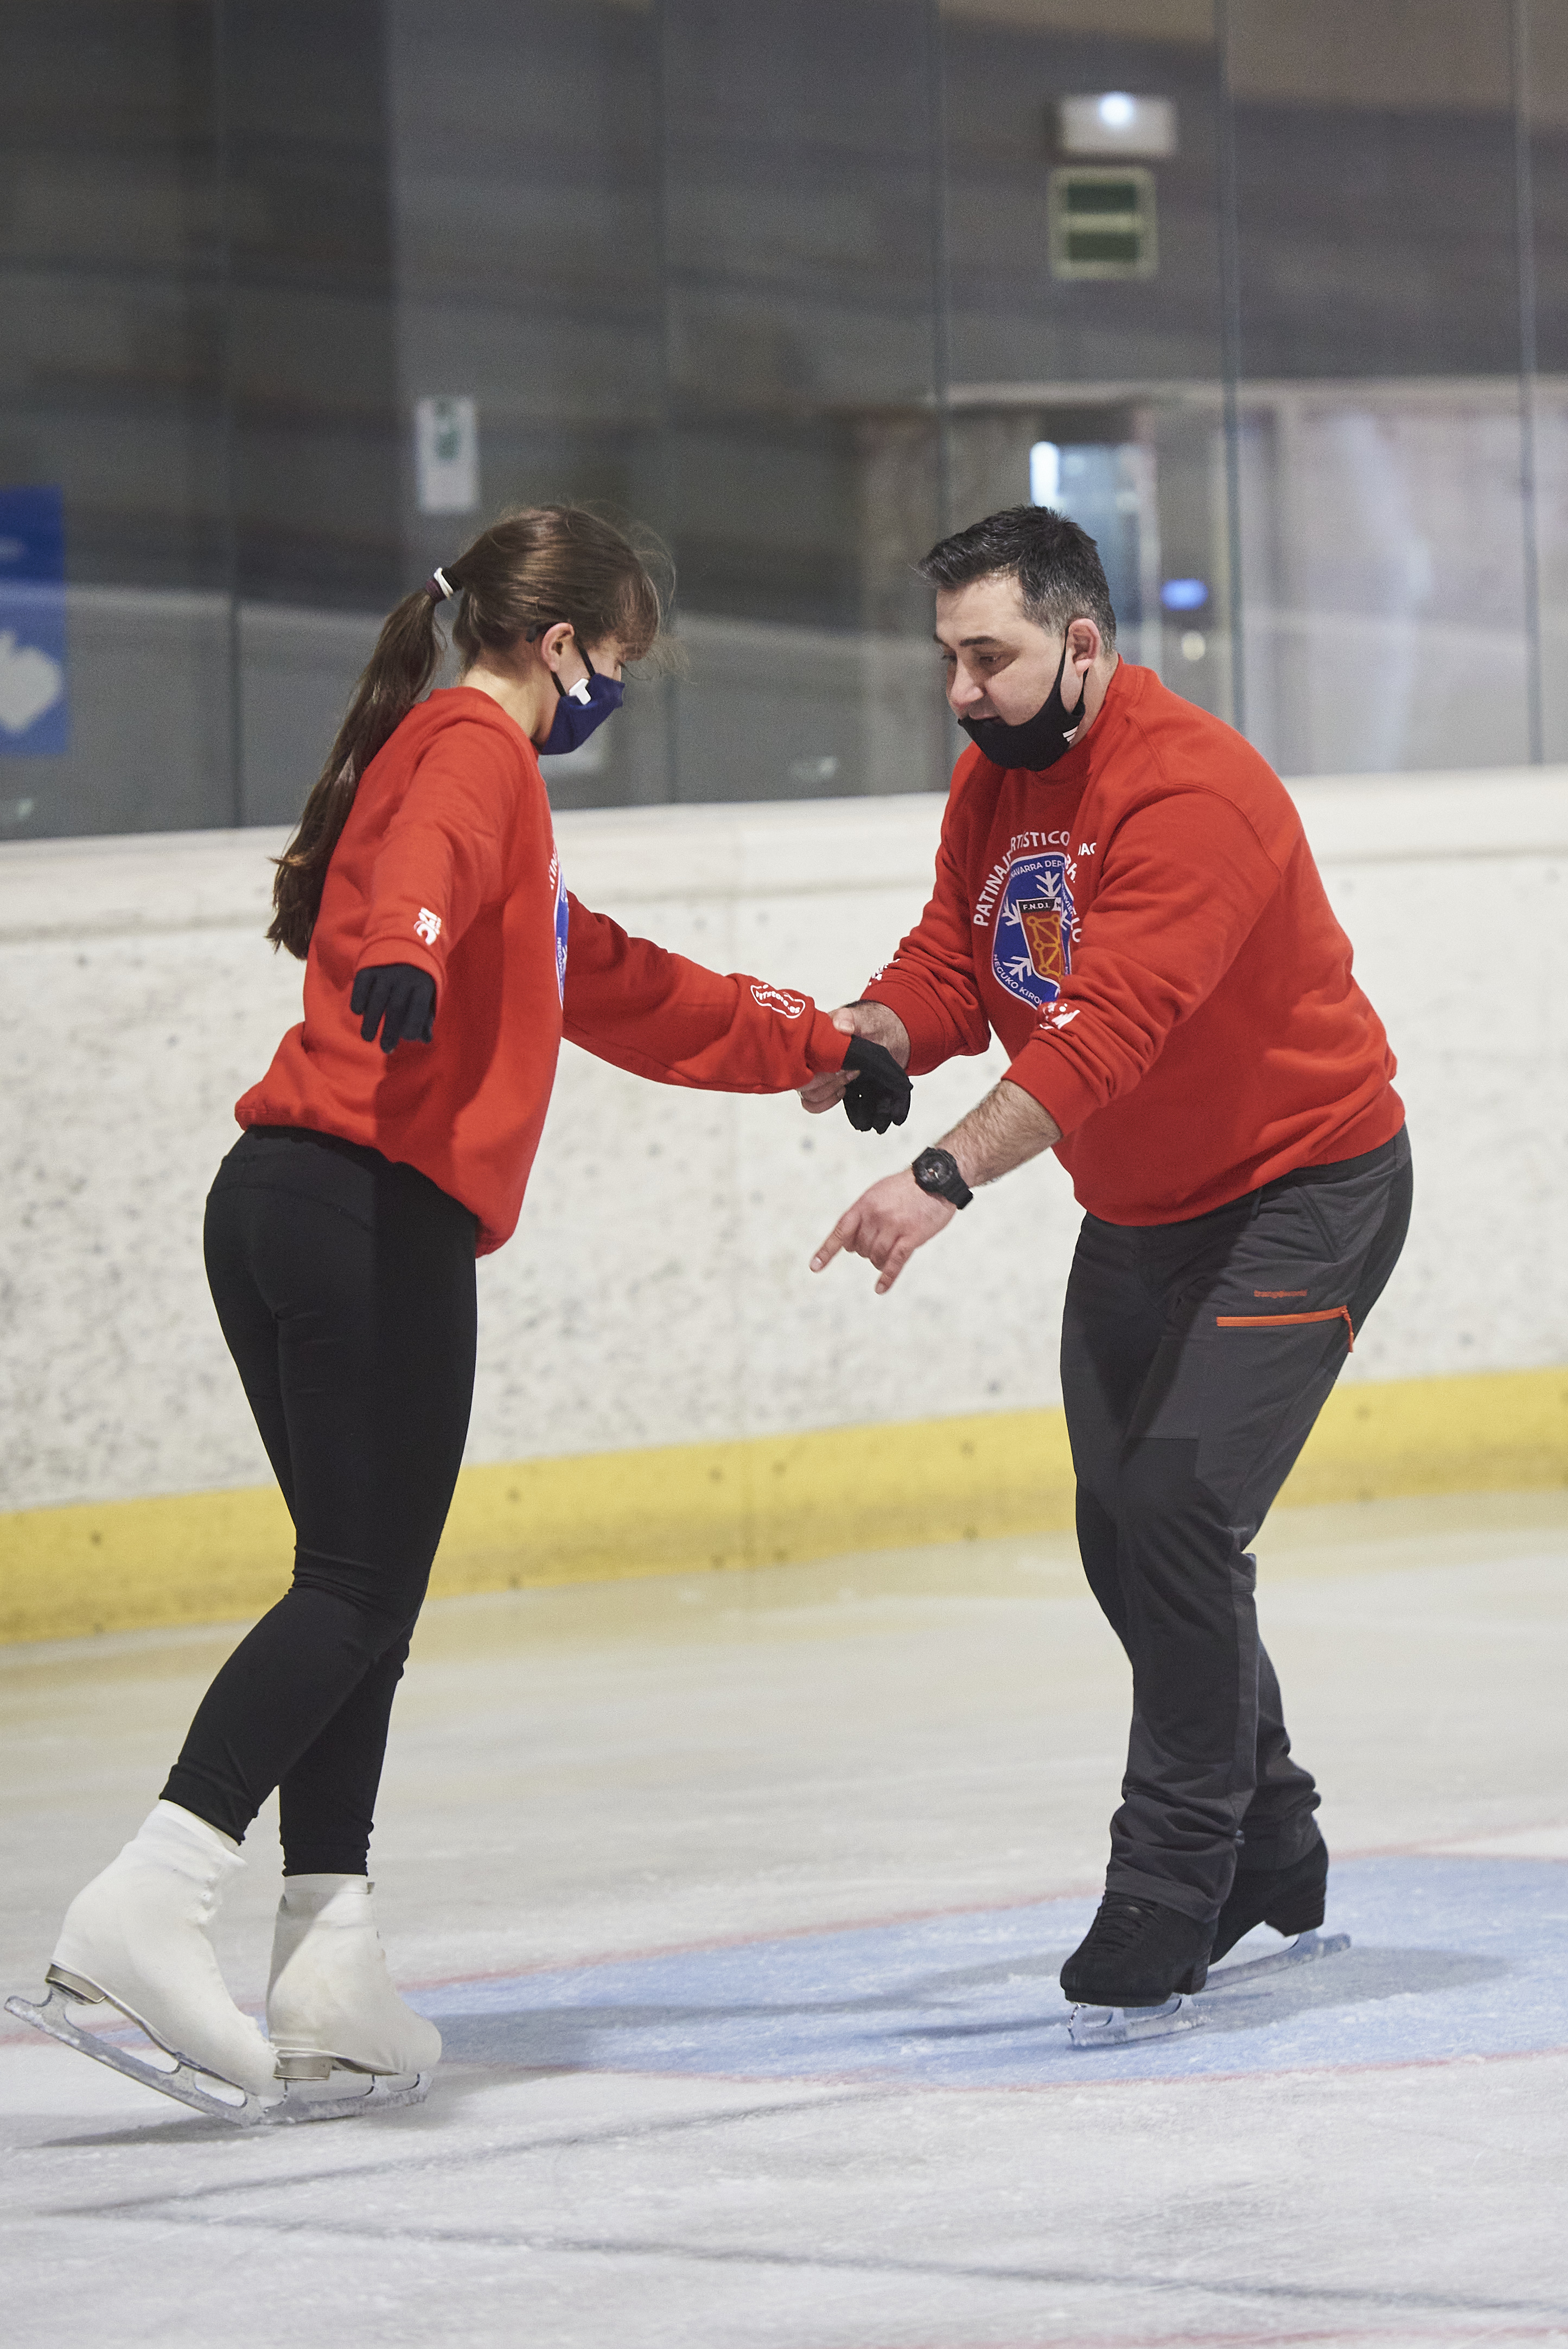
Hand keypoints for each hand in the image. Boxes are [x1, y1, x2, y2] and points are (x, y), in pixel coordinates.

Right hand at [350, 963, 435, 1053]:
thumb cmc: (416, 977)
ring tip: (367, 1038)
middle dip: (389, 1031)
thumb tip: (425, 1040)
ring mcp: (385, 970)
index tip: (405, 1038)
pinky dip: (358, 1000)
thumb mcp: (427, 993)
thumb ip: (426, 1016)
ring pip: (376, 999)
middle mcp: (404, 976)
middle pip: (395, 1008)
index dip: (412, 1024)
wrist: (403, 941)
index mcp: (423, 983)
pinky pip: (361, 986)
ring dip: (370, 1022)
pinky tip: (358, 1012)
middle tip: (384, 1049)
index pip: (418, 1008)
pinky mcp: (368, 966)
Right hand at [799, 1002, 911, 1117]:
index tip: (840, 1065)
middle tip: (848, 1073)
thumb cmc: (872, 1026)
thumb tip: (841, 1026)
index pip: (798, 1059)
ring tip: (847, 1081)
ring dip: (828, 1092)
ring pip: (806, 1095)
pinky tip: (842, 1092)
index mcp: (811, 1038)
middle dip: (827, 1081)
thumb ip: (850, 1019)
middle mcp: (809, 1057)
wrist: (887, 1038)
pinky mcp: (825, 1085)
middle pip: (802, 1081)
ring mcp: (815, 1072)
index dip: (818, 1067)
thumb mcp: (864, 1019)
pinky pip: (813, 1103)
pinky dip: (826, 1103)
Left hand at [810, 1168, 954, 1295]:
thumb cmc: (905, 1188)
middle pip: (859, 1248)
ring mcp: (894, 1226)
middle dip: (865, 1251)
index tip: (815, 1267)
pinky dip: (887, 1277)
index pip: (841, 1231)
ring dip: (878, 1261)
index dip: (827, 1251)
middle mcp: (876, 1216)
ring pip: (876, 1256)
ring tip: (887, 1255)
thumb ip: (862, 1215)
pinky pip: (895, 1262)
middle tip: (879, 1242)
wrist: (936, 1178)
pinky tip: (880, 1289)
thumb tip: (846, 1243)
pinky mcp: (912, 1236)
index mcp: (864, 1204)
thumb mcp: (877, 1193)